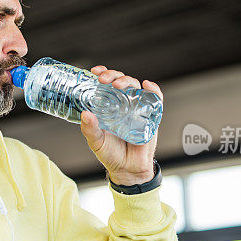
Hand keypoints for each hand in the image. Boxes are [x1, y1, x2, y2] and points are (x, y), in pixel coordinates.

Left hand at [80, 65, 162, 185]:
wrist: (128, 169)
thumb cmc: (111, 154)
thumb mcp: (96, 142)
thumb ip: (90, 129)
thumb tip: (85, 114)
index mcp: (110, 106)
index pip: (107, 85)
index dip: (103, 74)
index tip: (95, 71)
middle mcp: (124, 104)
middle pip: (122, 82)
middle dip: (113, 76)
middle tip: (104, 80)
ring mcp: (138, 109)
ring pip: (136, 87)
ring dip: (128, 81)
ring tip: (119, 84)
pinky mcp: (152, 117)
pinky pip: (156, 100)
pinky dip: (154, 90)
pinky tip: (148, 86)